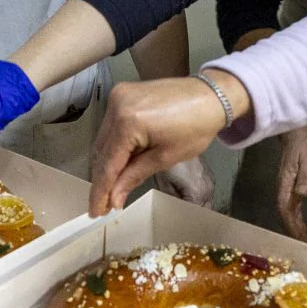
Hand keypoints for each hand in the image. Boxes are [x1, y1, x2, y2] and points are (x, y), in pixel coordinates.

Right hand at [89, 72, 243, 215]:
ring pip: (103, 139)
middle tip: (104, 205)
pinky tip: (119, 163)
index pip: (107, 164)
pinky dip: (114, 145)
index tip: (96, 213)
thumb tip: (113, 200)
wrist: (210, 96)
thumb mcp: (165, 157)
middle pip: (101, 152)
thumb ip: (133, 177)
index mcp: (128, 122)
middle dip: (102, 179)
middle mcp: (116, 105)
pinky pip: (111, 126)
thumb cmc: (195, 127)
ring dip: (106, 163)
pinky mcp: (121, 94)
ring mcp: (117, 97)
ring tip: (112, 188)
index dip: (100, 192)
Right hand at [274, 126, 306, 240]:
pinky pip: (292, 205)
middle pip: (284, 213)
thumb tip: (302, 194)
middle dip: (292, 229)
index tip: (298, 236)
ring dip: (294, 225)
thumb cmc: (305, 145)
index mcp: (286, 183)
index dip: (290, 223)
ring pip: (287, 211)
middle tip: (302, 243)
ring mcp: (286, 187)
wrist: (297, 133)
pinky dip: (296, 217)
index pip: (285, 207)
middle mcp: (283, 188)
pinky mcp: (292, 186)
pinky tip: (301, 224)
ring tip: (302, 239)